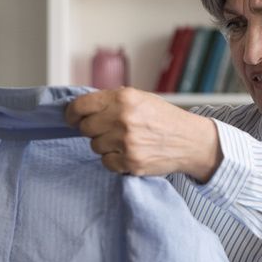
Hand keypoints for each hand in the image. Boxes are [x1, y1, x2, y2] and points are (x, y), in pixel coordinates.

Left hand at [64, 87, 220, 180]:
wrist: (190, 141)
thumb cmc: (164, 118)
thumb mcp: (140, 98)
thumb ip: (112, 101)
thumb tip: (80, 108)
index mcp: (124, 98)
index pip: (81, 106)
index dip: (72, 113)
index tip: (72, 118)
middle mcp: (123, 119)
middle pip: (86, 128)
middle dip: (92, 130)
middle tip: (106, 130)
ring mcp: (127, 142)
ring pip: (95, 146)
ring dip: (105, 145)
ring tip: (124, 141)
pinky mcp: (131, 162)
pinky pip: (106, 163)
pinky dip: (114, 160)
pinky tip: (129, 153)